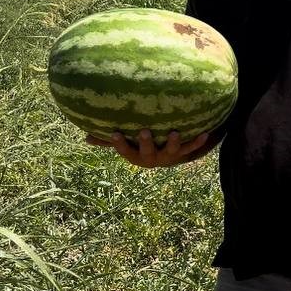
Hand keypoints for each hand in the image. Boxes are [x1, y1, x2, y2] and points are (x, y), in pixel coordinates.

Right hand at [86, 129, 209, 167]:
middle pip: (147, 153)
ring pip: (171, 152)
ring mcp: (168, 156)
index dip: (119, 144)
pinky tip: (205, 133)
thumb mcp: (125, 144)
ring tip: (175, 133)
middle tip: (144, 131)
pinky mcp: (182, 153)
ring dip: (173, 143)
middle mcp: (151, 159)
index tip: (114, 133)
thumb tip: (85, 137)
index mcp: (135, 156)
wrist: (164, 157)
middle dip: (146, 143)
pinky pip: (191, 148)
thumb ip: (106, 140)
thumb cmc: (139, 147)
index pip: (125, 151)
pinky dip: (197, 142)